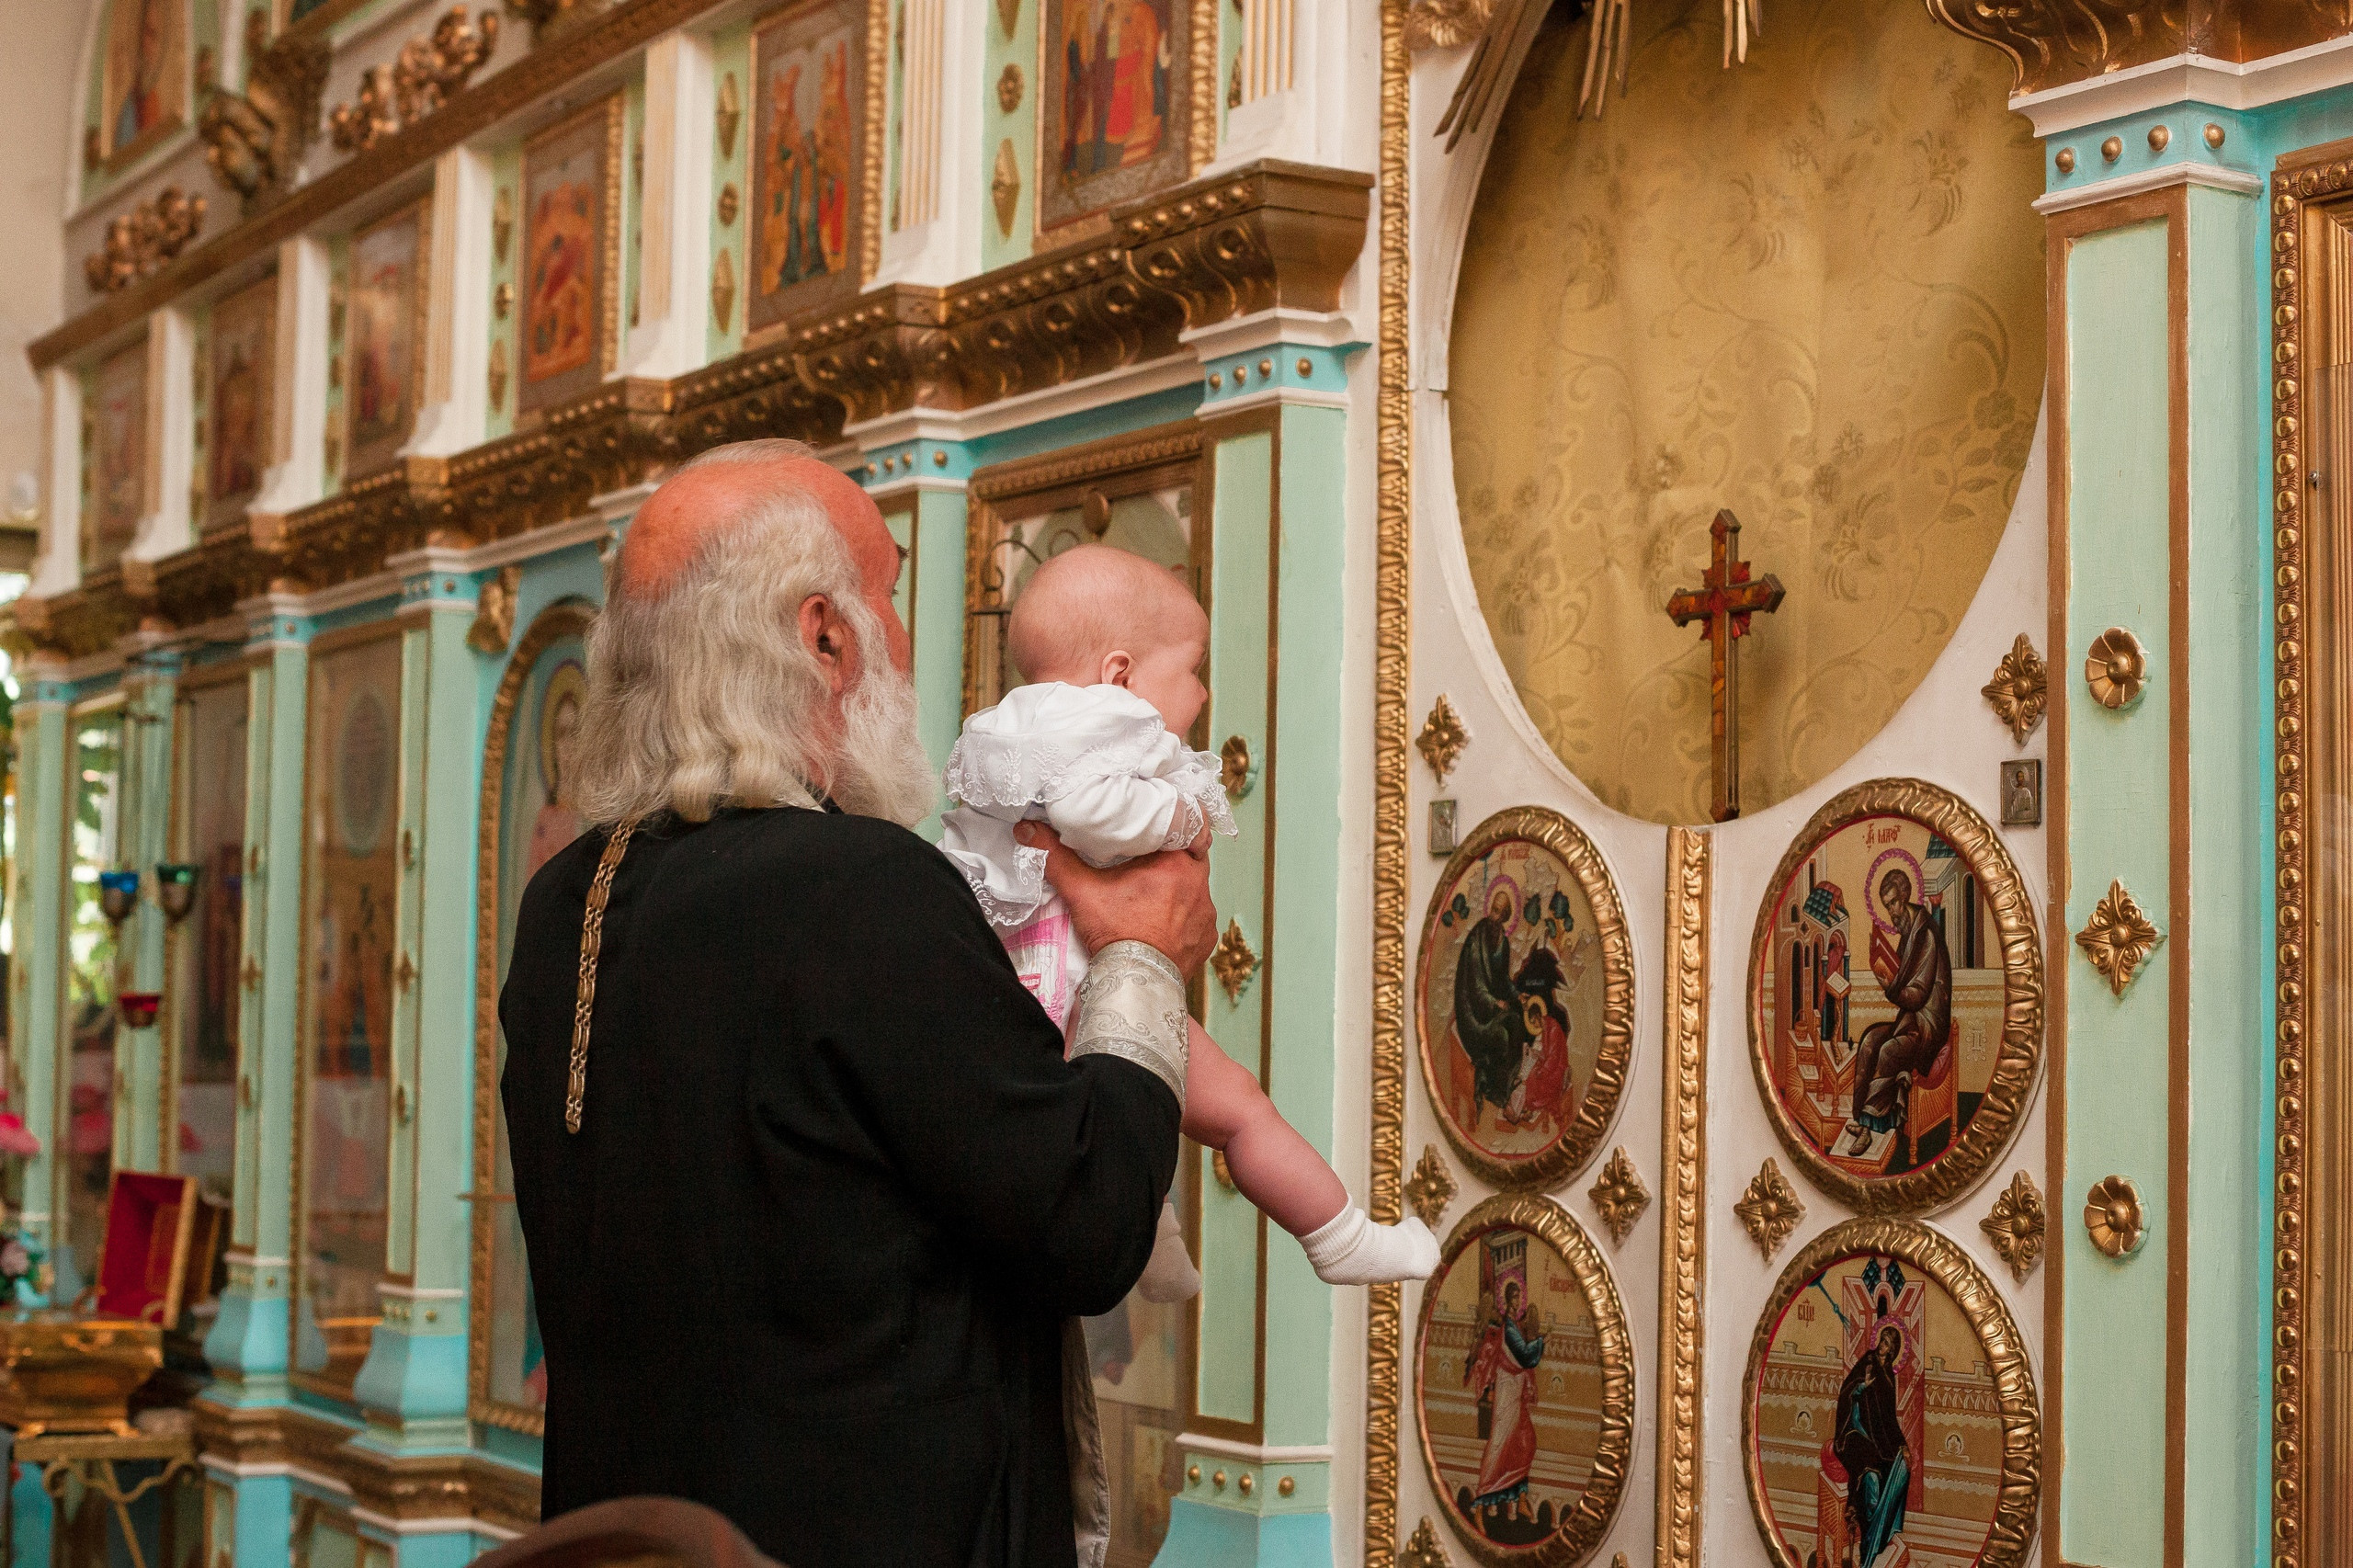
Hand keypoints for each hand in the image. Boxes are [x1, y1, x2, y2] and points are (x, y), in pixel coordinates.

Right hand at [1016, 822, 1216, 978]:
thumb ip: (1056, 857)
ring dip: (1179, 892)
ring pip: (1195, 892)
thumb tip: (1028, 829)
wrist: (1135, 984)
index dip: (1168, 830)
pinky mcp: (1205, 942)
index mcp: (1176, 863)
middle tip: (1147, 867)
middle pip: (1190, 860)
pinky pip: (1198, 922)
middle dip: (1171, 862)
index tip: (1152, 835)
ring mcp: (1206, 917)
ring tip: (1153, 899)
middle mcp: (1200, 886)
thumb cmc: (1114, 934)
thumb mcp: (1081, 891)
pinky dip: (1183, 921)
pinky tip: (1162, 926)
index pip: (1184, 830)